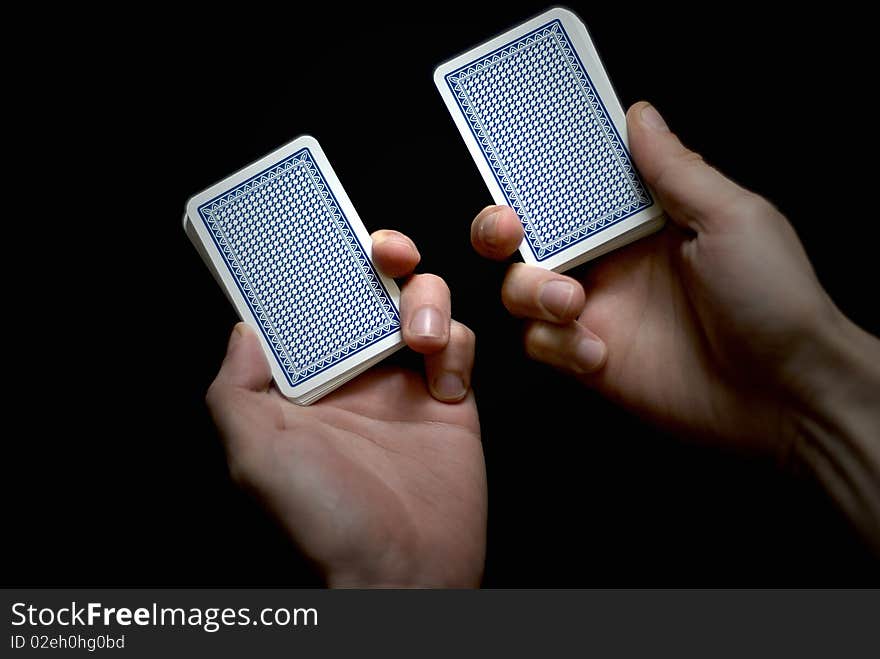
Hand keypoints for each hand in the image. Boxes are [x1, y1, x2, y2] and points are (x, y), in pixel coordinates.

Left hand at [207, 231, 484, 586]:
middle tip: (383, 250)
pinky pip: (460, 345)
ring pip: (420, 305)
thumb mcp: (255, 455)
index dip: (312, 273)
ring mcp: (405, 386)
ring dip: (425, 300)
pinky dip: (458, 348)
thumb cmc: (325, 521)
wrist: (406, 572)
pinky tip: (446, 382)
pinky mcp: (451, 400)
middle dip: (379, 260)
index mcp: (304, 387)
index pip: (307, 312)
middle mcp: (355, 379)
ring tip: (419, 336)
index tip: (320, 238)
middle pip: (368, 294)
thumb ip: (235, 390)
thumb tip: (243, 330)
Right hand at [471, 102, 879, 547]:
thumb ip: (675, 169)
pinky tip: (597, 353)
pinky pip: (539, 342)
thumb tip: (639, 114)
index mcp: (641, 221)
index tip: (514, 162)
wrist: (784, 393)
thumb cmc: (773, 299)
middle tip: (507, 228)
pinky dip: (556, 344)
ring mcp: (597, 311)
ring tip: (572, 302)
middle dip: (498, 227)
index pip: (574, 187)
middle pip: (528, 234)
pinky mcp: (588, 358)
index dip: (538, 173)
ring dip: (530, 289)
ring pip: (520, 287)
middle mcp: (611, 261)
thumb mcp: (730, 217)